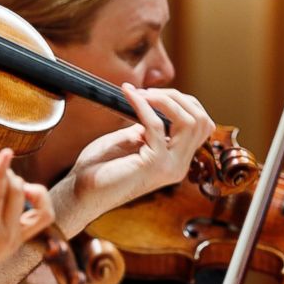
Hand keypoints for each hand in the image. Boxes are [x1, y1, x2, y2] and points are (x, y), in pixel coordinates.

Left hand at [54, 84, 214, 235]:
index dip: (182, 102)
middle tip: (148, 91)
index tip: (153, 93)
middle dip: (176, 97)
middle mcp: (179, 165)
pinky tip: (129, 95)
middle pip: (200, 120)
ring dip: (164, 99)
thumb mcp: (132, 141)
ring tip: (141, 93)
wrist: (82, 193)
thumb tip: (154, 105)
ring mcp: (169, 166)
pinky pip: (157, 125)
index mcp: (177, 160)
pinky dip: (142, 105)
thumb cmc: (101, 168)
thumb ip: (148, 127)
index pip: (201, 125)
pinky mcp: (153, 163)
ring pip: (189, 121)